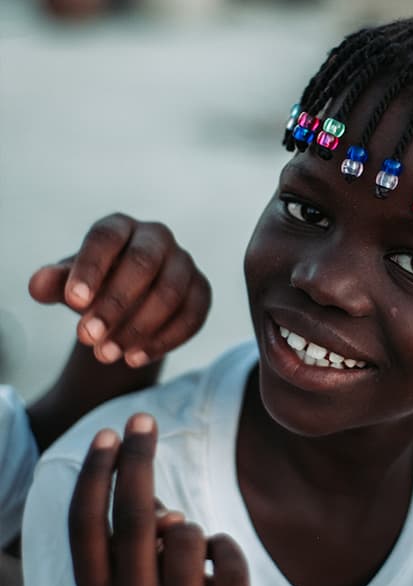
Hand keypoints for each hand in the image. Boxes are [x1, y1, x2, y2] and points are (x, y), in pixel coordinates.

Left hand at [29, 213, 210, 367]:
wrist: (128, 303)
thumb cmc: (95, 286)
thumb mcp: (70, 285)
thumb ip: (54, 283)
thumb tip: (38, 284)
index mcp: (120, 227)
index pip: (106, 238)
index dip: (90, 268)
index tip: (74, 302)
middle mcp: (157, 237)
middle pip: (143, 264)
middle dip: (115, 303)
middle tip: (87, 337)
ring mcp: (184, 263)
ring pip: (170, 292)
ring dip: (138, 328)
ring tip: (107, 354)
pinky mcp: (201, 291)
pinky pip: (192, 315)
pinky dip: (164, 340)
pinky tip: (135, 358)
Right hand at [69, 414, 252, 585]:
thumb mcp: (128, 579)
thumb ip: (133, 537)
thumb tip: (159, 506)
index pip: (87, 525)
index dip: (97, 474)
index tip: (109, 432)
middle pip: (135, 516)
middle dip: (138, 458)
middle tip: (142, 420)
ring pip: (189, 532)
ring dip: (192, 527)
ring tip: (191, 558)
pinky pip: (230, 552)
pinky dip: (227, 547)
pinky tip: (219, 571)